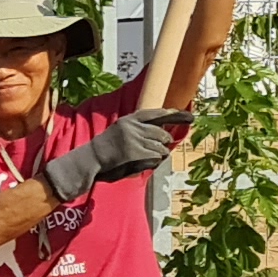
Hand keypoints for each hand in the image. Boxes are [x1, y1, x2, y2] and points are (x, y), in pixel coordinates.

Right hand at [41, 107, 185, 201]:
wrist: (89, 160)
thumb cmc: (106, 150)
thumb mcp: (120, 133)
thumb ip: (140, 131)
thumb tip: (165, 133)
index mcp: (128, 120)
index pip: (155, 114)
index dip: (172, 115)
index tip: (188, 116)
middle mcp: (132, 127)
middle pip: (162, 133)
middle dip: (164, 142)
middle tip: (160, 147)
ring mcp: (134, 140)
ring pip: (161, 147)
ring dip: (158, 154)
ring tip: (144, 157)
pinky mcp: (136, 152)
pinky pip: (156, 157)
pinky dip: (153, 162)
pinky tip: (142, 162)